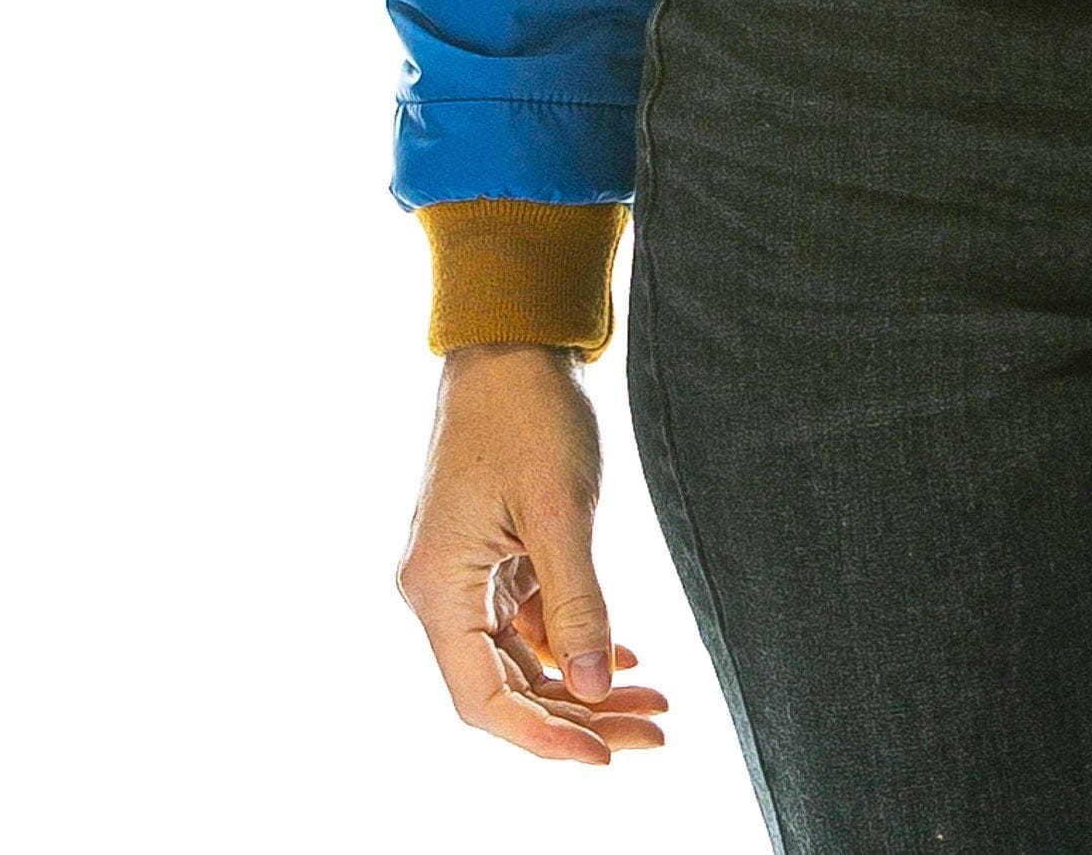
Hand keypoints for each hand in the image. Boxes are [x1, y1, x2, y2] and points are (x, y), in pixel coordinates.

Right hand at [398, 344, 667, 762]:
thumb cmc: (527, 409)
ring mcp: (468, 574)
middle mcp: (442, 591)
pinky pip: (532, 622)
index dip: (543, 736)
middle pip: (507, 687)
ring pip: (524, 659)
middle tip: (653, 734)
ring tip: (653, 706)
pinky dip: (576, 643)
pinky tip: (626, 658)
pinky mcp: (495, 555)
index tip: (605, 756)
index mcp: (437, 588)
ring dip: (585, 684)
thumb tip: (596, 688)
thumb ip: (577, 602)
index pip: (483, 698)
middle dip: (581, 716)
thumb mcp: (559, 508)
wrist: (515, 336)